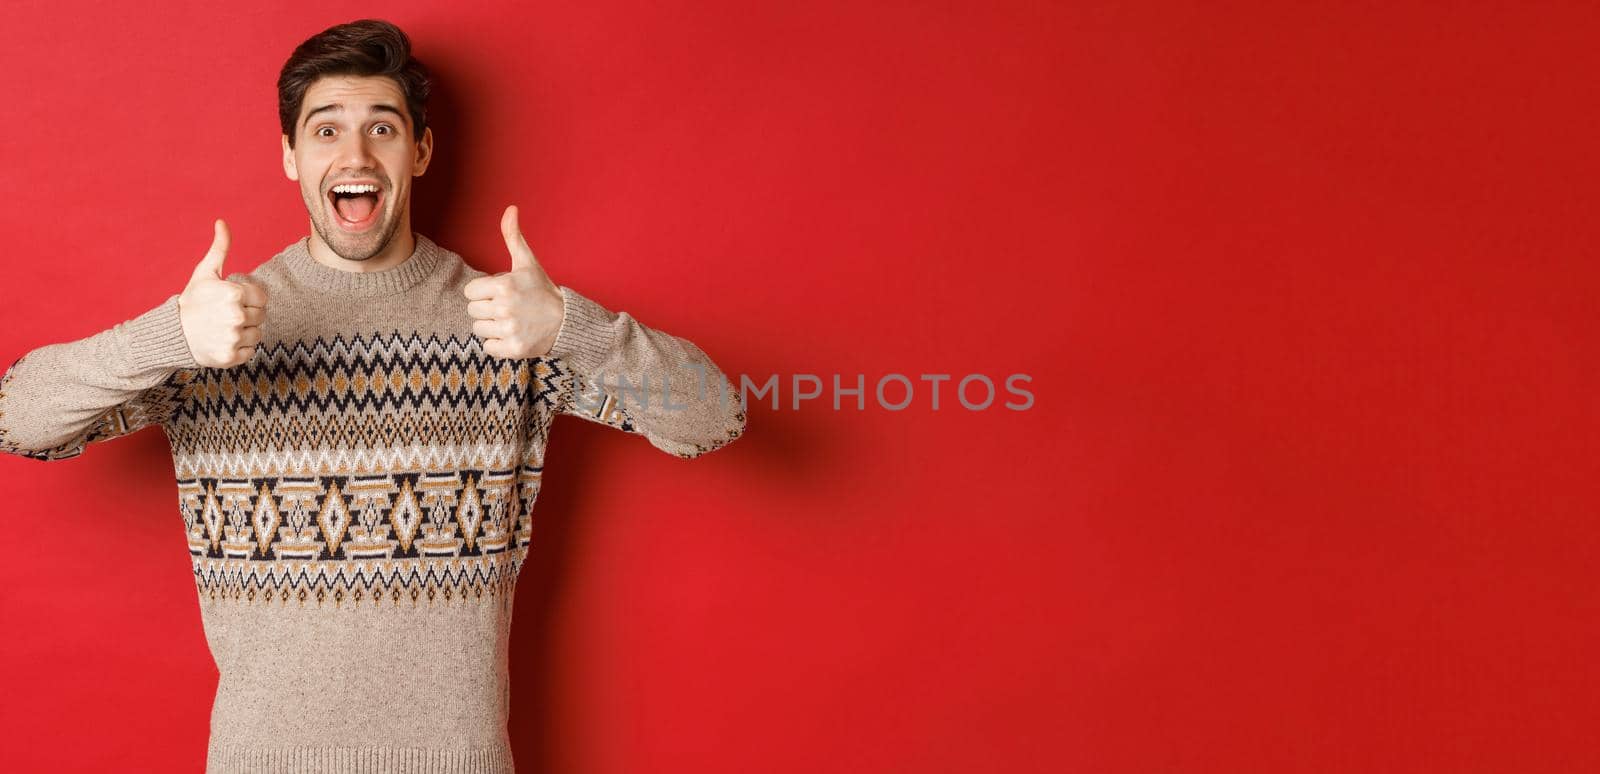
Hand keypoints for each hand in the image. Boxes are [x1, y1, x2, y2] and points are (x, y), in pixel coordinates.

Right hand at [178, 219, 267, 367]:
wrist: (172, 333)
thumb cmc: (193, 301)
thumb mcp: (205, 273)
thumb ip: (220, 248)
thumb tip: (222, 222)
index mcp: (234, 294)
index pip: (263, 299)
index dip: (250, 299)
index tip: (233, 301)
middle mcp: (236, 316)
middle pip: (261, 316)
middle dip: (247, 315)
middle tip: (226, 316)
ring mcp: (232, 338)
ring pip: (258, 335)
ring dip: (245, 332)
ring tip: (224, 328)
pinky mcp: (230, 357)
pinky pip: (250, 352)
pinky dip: (240, 349)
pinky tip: (223, 341)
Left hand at [464, 205, 565, 357]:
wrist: (567, 322)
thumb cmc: (542, 290)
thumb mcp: (528, 263)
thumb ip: (513, 236)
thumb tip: (510, 208)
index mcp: (503, 285)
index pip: (470, 292)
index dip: (484, 292)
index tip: (501, 293)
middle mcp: (505, 308)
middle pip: (473, 311)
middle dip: (487, 309)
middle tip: (508, 308)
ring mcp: (509, 330)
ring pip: (479, 330)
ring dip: (492, 327)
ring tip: (511, 321)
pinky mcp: (513, 349)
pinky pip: (488, 347)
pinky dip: (498, 344)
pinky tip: (513, 335)